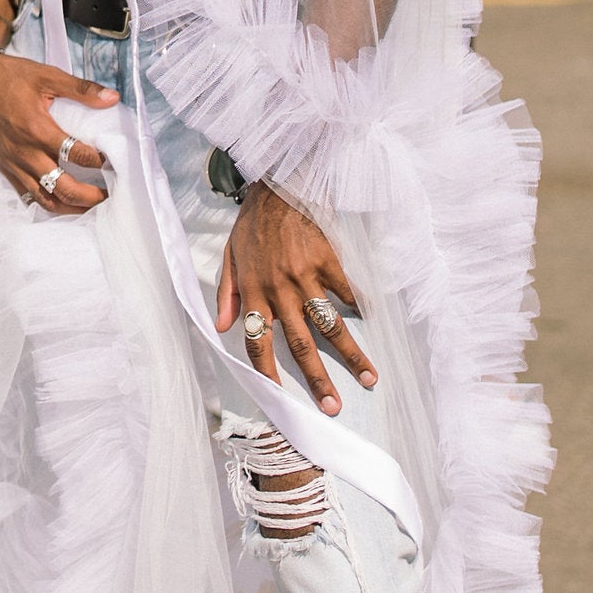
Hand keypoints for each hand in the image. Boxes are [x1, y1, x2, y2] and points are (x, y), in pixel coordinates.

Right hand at [0, 49, 116, 212]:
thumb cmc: (9, 78)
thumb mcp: (48, 76)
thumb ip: (81, 89)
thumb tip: (112, 98)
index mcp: (38, 130)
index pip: (78, 155)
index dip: (101, 160)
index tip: (113, 159)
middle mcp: (26, 153)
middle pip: (64, 188)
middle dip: (90, 197)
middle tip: (108, 194)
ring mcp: (14, 164)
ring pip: (46, 200)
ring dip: (71, 207)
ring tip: (90, 206)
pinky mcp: (6, 168)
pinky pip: (28, 196)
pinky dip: (48, 203)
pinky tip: (62, 202)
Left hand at [217, 189, 377, 418]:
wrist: (277, 186)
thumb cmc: (252, 224)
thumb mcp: (229, 257)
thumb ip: (226, 293)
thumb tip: (221, 327)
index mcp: (254, 293)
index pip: (257, 343)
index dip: (268, 373)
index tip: (281, 399)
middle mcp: (280, 291)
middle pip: (301, 345)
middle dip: (319, 380)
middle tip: (333, 407)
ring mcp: (306, 277)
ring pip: (330, 326)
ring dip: (351, 355)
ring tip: (370, 377)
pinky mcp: (328, 262)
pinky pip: (346, 292)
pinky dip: (359, 308)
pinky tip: (371, 324)